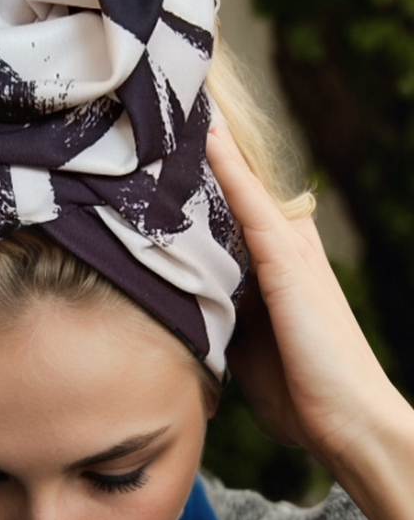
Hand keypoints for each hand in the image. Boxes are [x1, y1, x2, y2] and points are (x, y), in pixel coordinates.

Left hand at [206, 120, 394, 466]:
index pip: (235, 206)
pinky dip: (231, 170)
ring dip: (215, 140)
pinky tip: (207, 135)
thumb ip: (221, 313)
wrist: (348, 424)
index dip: (206, 170)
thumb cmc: (301, 391)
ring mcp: (291, 252)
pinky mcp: (290, 267)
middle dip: (207, 140)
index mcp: (275, 266)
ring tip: (182, 95)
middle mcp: (285, 247)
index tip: (169, 137)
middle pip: (241, 181)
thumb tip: (183, 304)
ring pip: (246, 181)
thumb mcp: (246, 344)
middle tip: (172, 95)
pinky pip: (254, 208)